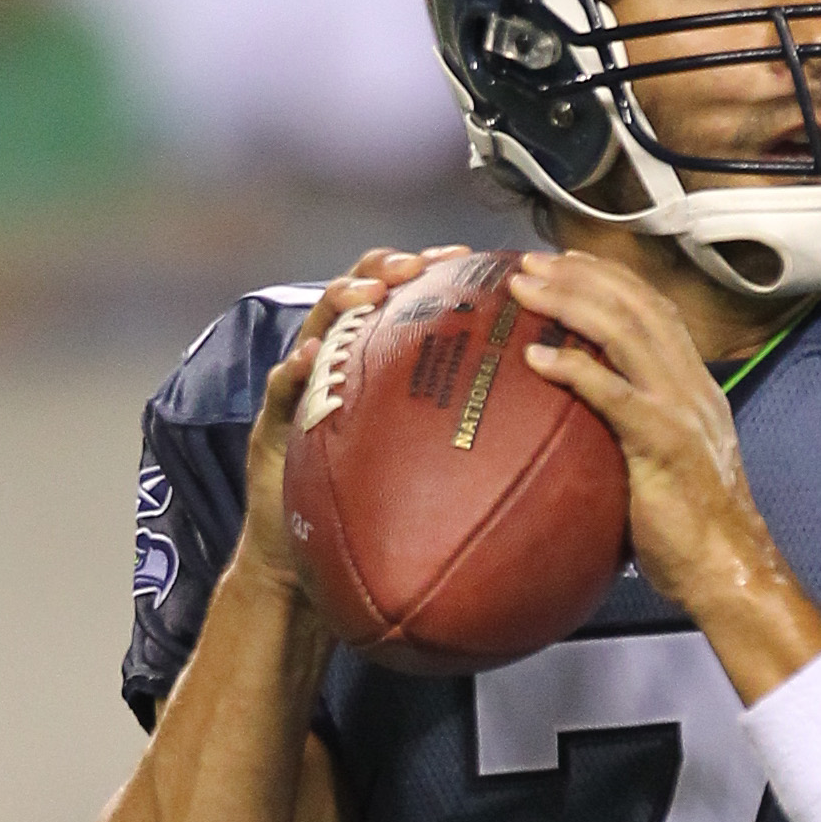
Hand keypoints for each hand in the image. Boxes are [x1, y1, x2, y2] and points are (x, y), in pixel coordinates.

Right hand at [235, 249, 466, 616]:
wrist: (307, 564)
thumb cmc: (372, 516)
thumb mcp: (427, 470)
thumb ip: (466, 440)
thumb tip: (549, 433)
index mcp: (371, 364)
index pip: (399, 301)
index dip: (427, 271)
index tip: (466, 257)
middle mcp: (334, 365)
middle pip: (355, 295)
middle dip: (383, 270)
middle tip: (415, 267)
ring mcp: (299, 390)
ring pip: (315, 326)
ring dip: (341, 302)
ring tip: (369, 295)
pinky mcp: (271, 422)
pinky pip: (280, 389)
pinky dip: (293, 370)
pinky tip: (308, 359)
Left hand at [514, 250, 814, 665]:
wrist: (729, 571)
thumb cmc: (691, 534)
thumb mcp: (666, 467)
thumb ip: (636, 434)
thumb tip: (586, 429)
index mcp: (696, 387)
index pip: (655, 310)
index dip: (610, 278)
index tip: (567, 262)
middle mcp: (692, 387)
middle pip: (637, 305)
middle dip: (580, 275)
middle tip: (529, 263)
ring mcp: (682, 410)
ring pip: (626, 331)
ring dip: (570, 302)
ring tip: (524, 289)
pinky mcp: (665, 443)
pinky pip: (614, 393)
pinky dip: (574, 369)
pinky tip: (536, 359)